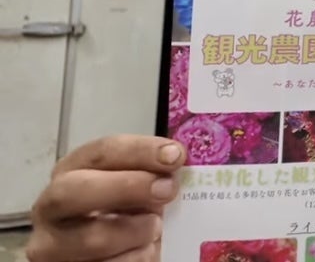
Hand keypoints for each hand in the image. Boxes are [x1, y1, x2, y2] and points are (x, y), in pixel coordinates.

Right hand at [27, 135, 185, 261]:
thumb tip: (174, 157)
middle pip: (74, 190)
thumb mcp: (138, 189)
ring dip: (136, 231)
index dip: (139, 151)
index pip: (100, 152)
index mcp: (72, 172)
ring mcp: (52, 245)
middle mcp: (52, 206)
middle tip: (166, 190)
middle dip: (125, 187)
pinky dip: (136, 257)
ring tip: (156, 228)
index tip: (175, 155)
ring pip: (91, 237)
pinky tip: (144, 250)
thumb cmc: (127, 215)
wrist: (115, 254)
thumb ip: (150, 172)